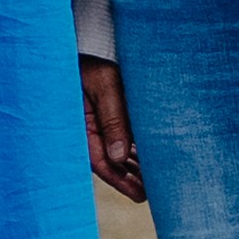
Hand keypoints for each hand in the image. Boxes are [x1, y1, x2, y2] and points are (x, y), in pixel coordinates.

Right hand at [80, 59, 143, 201]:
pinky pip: (120, 138)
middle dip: (132, 179)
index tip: (141, 196)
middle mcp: (88, 129)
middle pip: (110, 162)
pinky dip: (134, 149)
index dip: (121, 181)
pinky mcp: (105, 115)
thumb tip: (118, 157)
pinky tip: (149, 159)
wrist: (82, 43)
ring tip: (157, 181)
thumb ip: (113, 119)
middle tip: (156, 194)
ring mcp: (96, 123)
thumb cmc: (91, 62)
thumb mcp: (104, 87)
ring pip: (117, 152)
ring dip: (135, 166)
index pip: (101, 163)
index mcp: (81, 126)